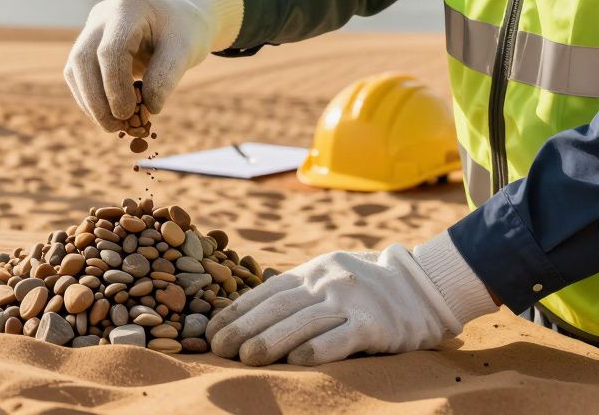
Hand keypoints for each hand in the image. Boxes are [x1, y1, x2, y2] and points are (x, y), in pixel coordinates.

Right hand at [63, 0, 242, 131]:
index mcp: (127, 7)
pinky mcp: (88, 44)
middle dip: (95, 98)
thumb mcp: (186, 49)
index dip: (115, 86)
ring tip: (113, 125)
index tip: (130, 113)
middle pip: (82, 59)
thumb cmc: (185, 31)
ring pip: (74, 68)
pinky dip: (90, 98)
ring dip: (89, 102)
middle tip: (115, 127)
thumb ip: (167, 76)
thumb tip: (148, 108)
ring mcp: (91, 28)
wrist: (179, 16)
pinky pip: (78, 74)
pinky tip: (108, 114)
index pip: (110, 50)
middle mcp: (102, 15)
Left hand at [207, 235, 496, 365]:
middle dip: (245, 329)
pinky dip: (318, 349)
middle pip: (278, 307)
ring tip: (247, 358)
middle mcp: (327, 282)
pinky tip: (297, 361)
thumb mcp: (326, 279)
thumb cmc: (363, 291)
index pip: (264, 293)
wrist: (423, 287)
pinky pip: (341, 337)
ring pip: (304, 321)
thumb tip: (244, 318)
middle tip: (220, 349)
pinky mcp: (376, 323)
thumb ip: (294, 294)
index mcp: (311, 272)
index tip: (210, 331)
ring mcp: (351, 301)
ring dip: (272, 341)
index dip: (235, 312)